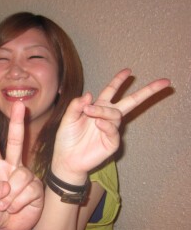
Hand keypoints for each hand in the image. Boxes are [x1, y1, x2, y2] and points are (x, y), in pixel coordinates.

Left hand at [0, 101, 43, 229]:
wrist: (8, 229)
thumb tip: (4, 184)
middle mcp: (12, 167)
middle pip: (15, 142)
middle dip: (17, 123)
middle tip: (19, 104)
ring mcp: (26, 176)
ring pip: (20, 177)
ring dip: (10, 196)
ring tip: (6, 206)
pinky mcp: (36, 188)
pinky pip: (28, 191)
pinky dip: (19, 203)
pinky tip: (17, 208)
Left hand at [52, 68, 170, 180]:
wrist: (66, 159)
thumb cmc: (67, 138)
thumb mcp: (68, 119)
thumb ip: (76, 106)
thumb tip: (89, 94)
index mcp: (97, 108)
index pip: (111, 91)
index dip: (118, 81)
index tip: (128, 71)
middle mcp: (107, 117)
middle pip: (130, 101)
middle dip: (147, 92)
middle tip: (164, 82)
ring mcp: (111, 130)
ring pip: (115, 114)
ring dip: (103, 111)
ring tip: (89, 112)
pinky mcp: (111, 143)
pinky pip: (113, 131)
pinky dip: (106, 125)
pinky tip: (98, 123)